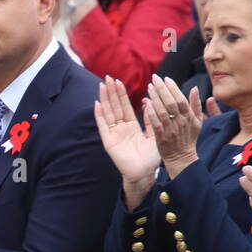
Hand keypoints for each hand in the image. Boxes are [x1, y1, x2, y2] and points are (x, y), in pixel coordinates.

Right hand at [94, 75, 159, 206]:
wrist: (145, 173)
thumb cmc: (151, 158)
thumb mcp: (155, 134)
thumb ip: (151, 119)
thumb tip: (147, 101)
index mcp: (132, 127)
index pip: (125, 107)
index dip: (121, 95)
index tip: (119, 81)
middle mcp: (121, 129)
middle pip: (115, 107)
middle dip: (112, 92)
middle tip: (108, 77)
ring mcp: (114, 135)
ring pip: (108, 113)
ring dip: (105, 99)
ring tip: (102, 85)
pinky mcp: (109, 141)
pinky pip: (103, 126)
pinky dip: (99, 115)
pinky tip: (97, 104)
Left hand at [143, 75, 203, 176]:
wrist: (182, 159)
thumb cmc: (189, 138)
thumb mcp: (197, 122)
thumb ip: (196, 105)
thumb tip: (195, 88)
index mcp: (189, 117)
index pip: (181, 99)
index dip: (173, 88)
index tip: (166, 78)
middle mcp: (181, 122)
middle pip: (171, 103)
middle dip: (163, 89)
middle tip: (155, 78)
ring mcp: (171, 130)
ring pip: (163, 112)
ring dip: (156, 98)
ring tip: (149, 87)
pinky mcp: (162, 138)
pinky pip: (156, 124)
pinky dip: (152, 113)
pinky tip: (146, 104)